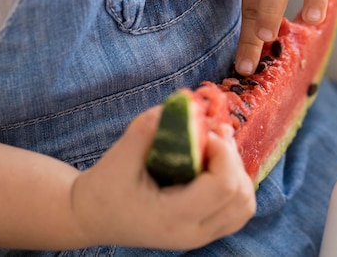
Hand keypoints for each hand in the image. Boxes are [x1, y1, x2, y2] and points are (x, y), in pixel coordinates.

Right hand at [70, 107, 255, 249]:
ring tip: (213, 149)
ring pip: (244, 205)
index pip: (224, 187)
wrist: (91, 216)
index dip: (223, 152)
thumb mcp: (121, 153)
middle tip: (210, 136)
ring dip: (236, 171)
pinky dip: (234, 182)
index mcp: (172, 218)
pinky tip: (212, 164)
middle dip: (232, 158)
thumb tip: (183, 99)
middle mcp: (192, 233)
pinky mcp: (202, 229)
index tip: (205, 131)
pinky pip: (236, 209)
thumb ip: (150, 126)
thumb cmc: (103, 187)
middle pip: (241, 197)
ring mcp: (199, 236)